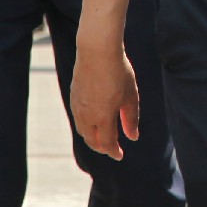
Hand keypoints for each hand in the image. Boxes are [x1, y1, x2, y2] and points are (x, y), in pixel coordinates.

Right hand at [71, 39, 139, 160]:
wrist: (97, 50)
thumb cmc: (118, 71)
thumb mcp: (130, 95)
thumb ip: (131, 118)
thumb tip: (133, 137)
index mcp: (103, 117)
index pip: (107, 143)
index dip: (114, 152)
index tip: (120, 155)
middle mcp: (87, 115)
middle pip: (92, 140)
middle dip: (102, 147)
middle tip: (112, 148)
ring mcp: (77, 106)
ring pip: (82, 130)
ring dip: (92, 137)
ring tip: (102, 136)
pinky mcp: (73, 96)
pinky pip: (78, 118)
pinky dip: (86, 125)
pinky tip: (94, 119)